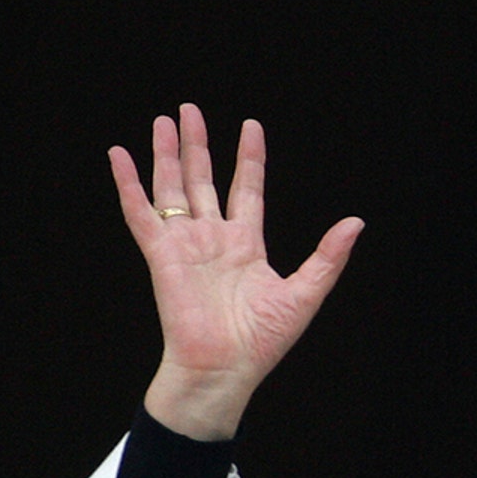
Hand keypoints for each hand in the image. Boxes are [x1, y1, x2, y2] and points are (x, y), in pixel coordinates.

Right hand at [109, 104, 363, 439]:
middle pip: (203, 180)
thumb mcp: (305, 292)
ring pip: (172, 188)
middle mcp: (213, 239)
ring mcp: (186, 245)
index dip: (248, 158)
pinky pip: (141, 213)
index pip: (246, 189)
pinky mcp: (161, 255)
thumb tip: (356, 222)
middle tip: (188, 109)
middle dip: (197, 144)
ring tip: (163, 120)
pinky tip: (119, 155)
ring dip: (167, 154)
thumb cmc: (263, 341)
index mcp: (246, 245)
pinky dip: (129, 184)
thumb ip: (328, 256)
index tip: (250, 125)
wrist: (225, 368)